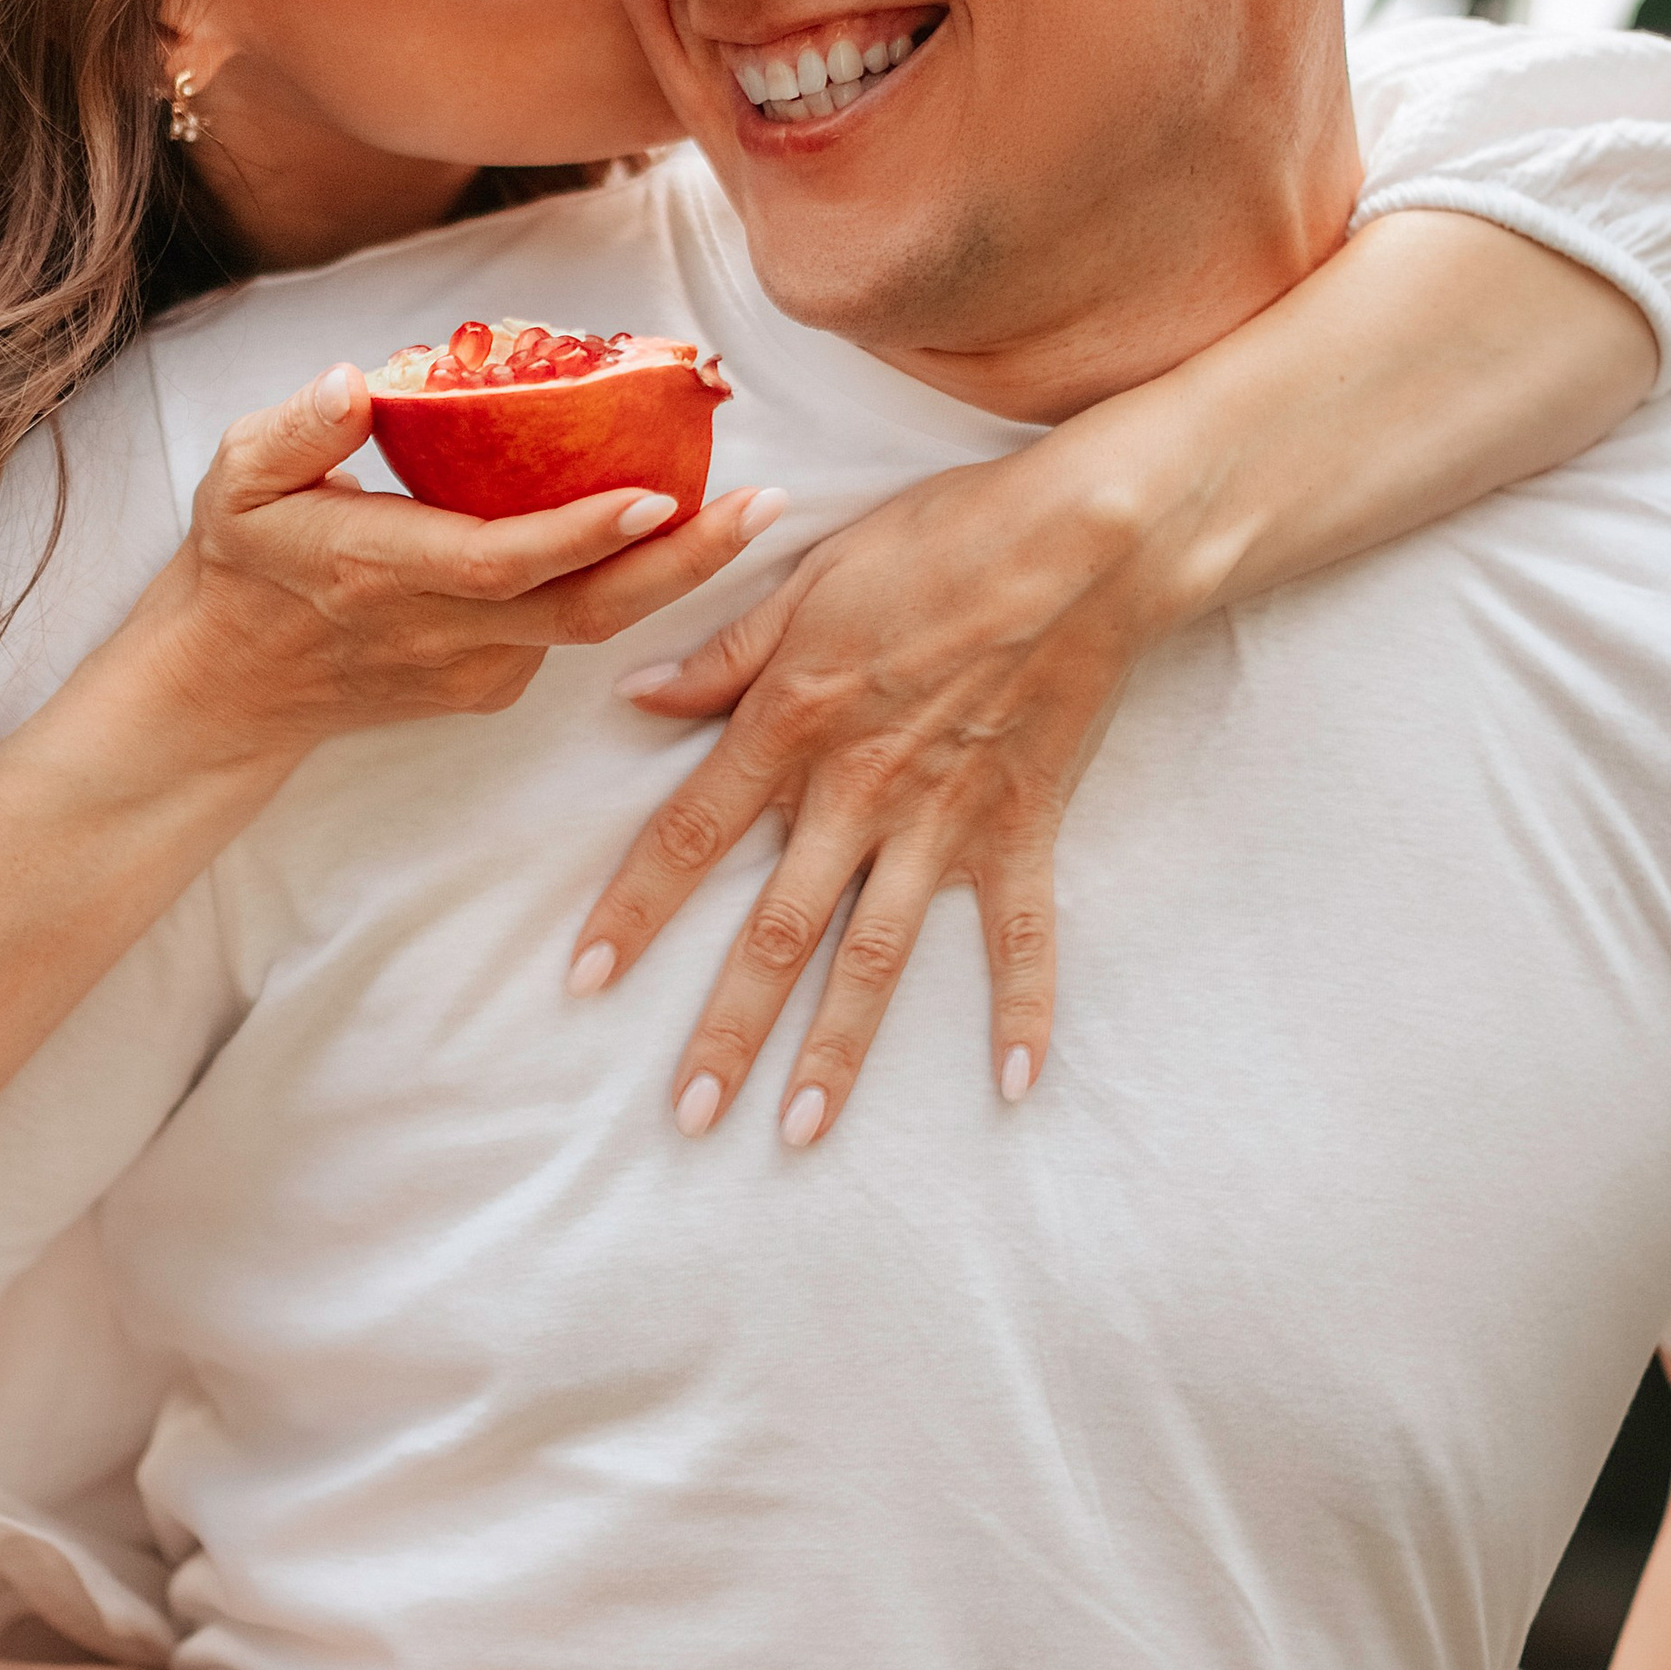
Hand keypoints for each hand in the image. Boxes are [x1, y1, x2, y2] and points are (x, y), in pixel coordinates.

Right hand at [154, 364, 786, 767]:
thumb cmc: (239, 560)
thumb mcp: (235, 477)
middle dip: (683, 565)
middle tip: (763, 506)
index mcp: (379, 573)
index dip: (582, 533)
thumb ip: (296, 428)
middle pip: (582, 611)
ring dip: (668, 571)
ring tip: (740, 506)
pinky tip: (659, 526)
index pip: (499, 561)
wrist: (227, 688)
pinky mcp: (489, 686)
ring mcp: (470, 670)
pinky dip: (620, 581)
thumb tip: (359, 378)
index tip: (657, 491)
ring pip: (589, 624)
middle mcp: (437, 632)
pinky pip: (568, 628)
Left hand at [565, 439, 1189, 1144]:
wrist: (1084, 541)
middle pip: (774, 929)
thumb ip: (724, 656)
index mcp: (793, 726)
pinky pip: (1022, 937)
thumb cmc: (941, 540)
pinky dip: (1022, 1011)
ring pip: (876, 956)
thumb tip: (634, 697)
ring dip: (838, 1050)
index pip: (690, 834)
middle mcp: (858, 791)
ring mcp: (944, 821)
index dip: (633, 911)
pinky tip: (1012, 1086)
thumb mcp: (808, 579)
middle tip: (689, 1113)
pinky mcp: (1022, 828)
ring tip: (799, 1129)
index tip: (585, 981)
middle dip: (727, 1028)